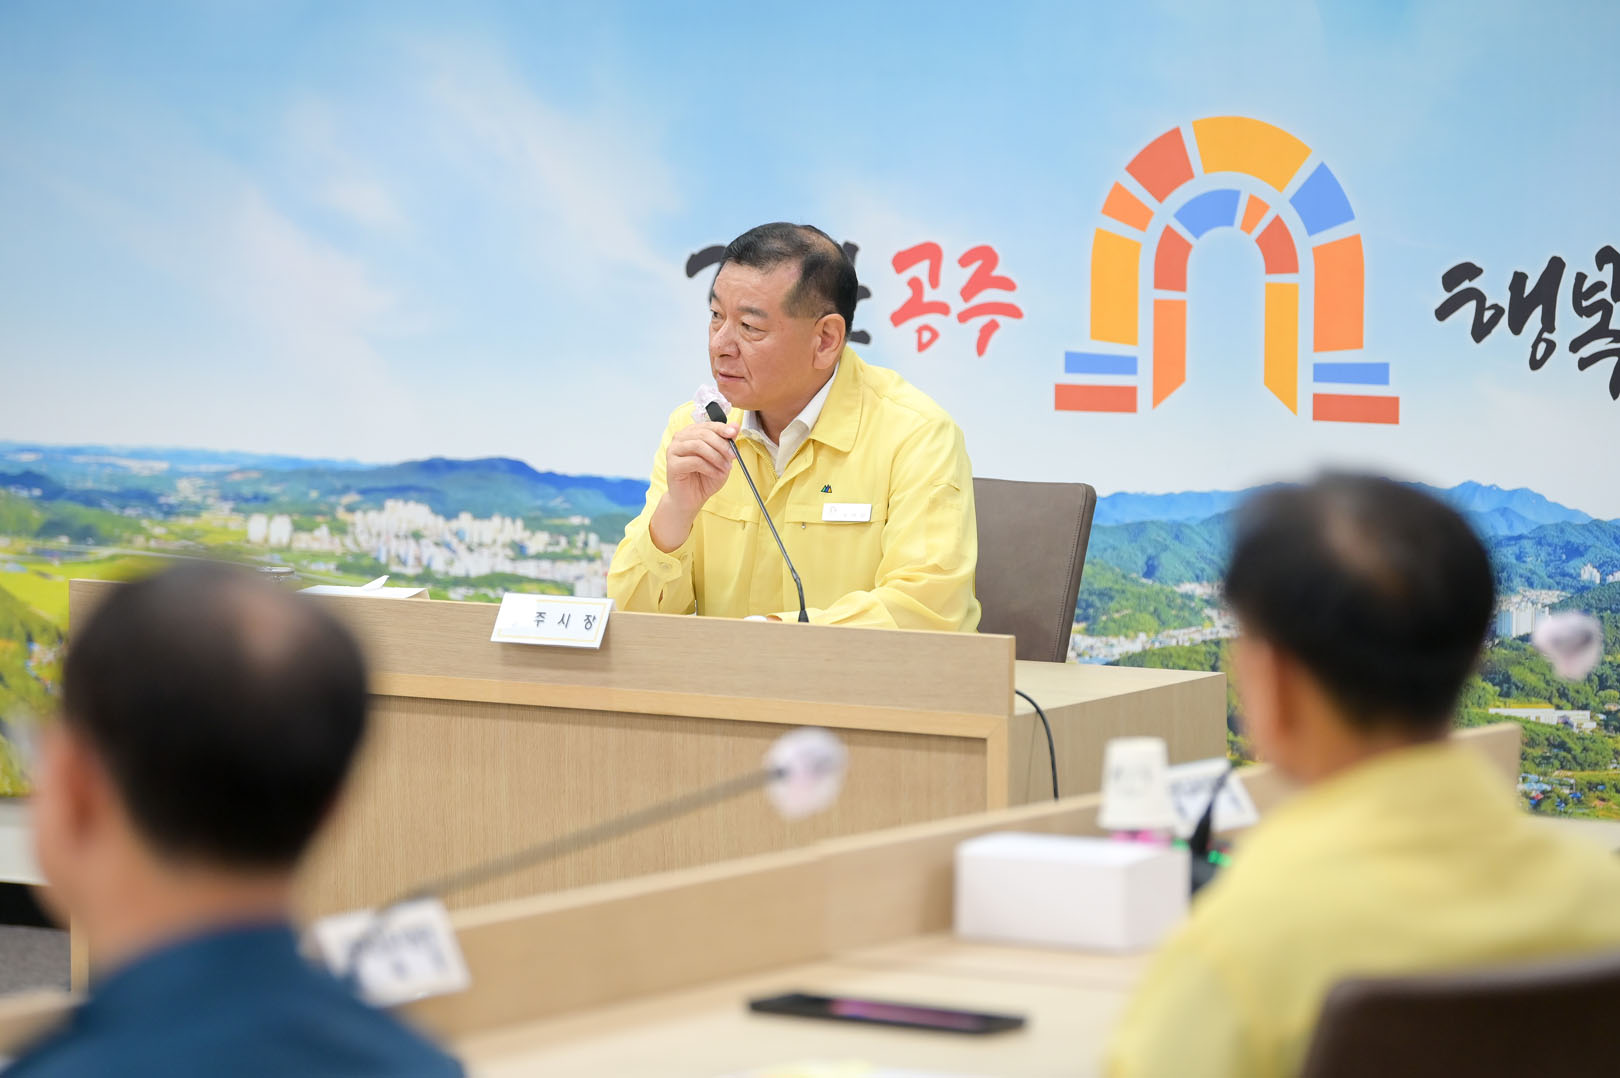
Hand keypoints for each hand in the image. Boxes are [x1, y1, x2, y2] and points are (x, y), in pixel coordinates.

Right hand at [649, 420, 735, 550]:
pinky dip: (709, 468)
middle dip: (721, 445)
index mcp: (691, 433)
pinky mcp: (672, 464)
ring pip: (698, 446)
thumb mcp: (721, 458)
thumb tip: (735, 425)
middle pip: (703, 434)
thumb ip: (727, 441)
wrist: (692, 499)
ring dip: (716, 457)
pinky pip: (694, 461)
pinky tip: (716, 474)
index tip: (733, 433)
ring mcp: (674, 450)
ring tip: (725, 468)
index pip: (708, 425)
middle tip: (732, 456)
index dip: (722, 428)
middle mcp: (680, 438)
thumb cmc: (705, 478)